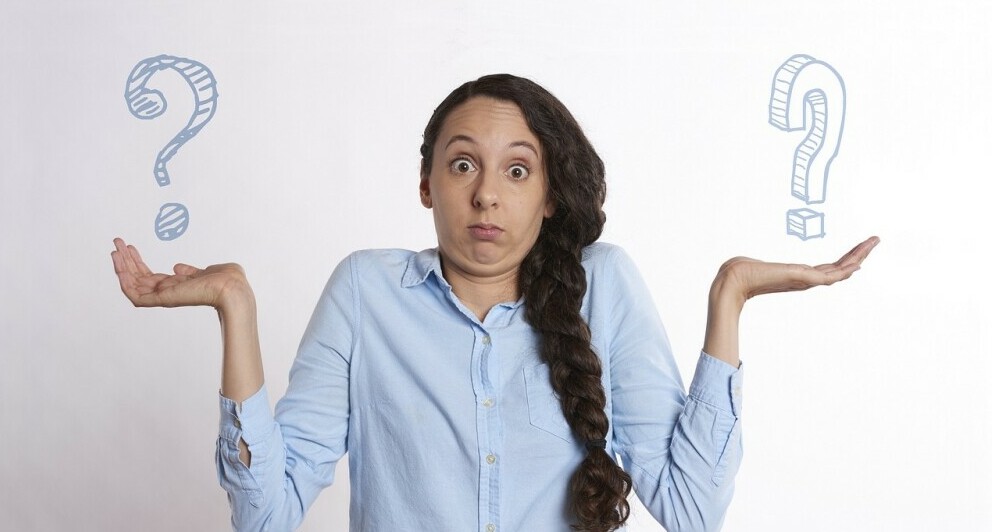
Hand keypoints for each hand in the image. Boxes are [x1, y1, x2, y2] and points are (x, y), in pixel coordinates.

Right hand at [111, 237, 251, 309]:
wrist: (232, 287)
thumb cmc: (227, 280)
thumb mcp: (204, 271)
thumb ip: (189, 271)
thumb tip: (177, 267)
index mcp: (177, 286)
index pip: (150, 276)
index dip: (137, 262)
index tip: (129, 247)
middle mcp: (168, 292)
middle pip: (138, 278)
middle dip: (126, 261)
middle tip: (116, 243)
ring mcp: (164, 297)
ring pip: (133, 285)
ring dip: (121, 267)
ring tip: (114, 250)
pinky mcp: (162, 300)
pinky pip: (135, 296)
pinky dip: (124, 281)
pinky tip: (119, 265)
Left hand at [714, 236, 879, 303]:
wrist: (734, 280)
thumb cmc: (743, 272)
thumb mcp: (761, 266)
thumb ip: (763, 266)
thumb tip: (751, 264)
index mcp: (799, 276)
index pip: (828, 269)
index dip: (844, 262)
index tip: (858, 254)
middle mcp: (805, 280)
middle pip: (839, 268)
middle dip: (858, 255)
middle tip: (876, 240)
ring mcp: (805, 281)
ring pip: (840, 271)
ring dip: (858, 256)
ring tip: (873, 242)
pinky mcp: (801, 279)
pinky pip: (830, 276)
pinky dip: (845, 269)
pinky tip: (858, 263)